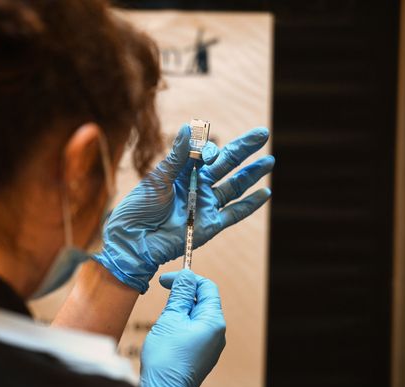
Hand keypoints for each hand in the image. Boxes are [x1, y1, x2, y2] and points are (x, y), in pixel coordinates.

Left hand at [92, 124, 273, 292]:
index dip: (210, 149)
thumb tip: (191, 127)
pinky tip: (266, 192)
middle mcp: (197, 186)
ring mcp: (206, 205)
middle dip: (244, 148)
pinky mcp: (210, 225)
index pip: (206, 154)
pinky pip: (235, 213)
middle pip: (226, 164)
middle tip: (263, 133)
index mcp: (182, 172)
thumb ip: (178, 156)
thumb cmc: (139, 208)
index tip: (206, 154)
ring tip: (270, 160)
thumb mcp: (159, 178)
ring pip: (235, 186)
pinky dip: (251, 204)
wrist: (134, 240)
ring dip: (252, 173)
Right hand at [140, 270, 225, 386]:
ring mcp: (211, 345)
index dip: (187, 279)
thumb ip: (180, 294)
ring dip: (180, 310)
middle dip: (183, 295)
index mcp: (213, 321)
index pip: (207, 287)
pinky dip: (181, 324)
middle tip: (163, 295)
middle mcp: (217, 333)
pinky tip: (167, 332)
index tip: (167, 280)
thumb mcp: (170, 318)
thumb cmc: (166, 358)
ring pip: (196, 317)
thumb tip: (187, 276)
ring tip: (163, 319)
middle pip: (202, 302)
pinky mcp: (202, 355)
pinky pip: (194, 331)